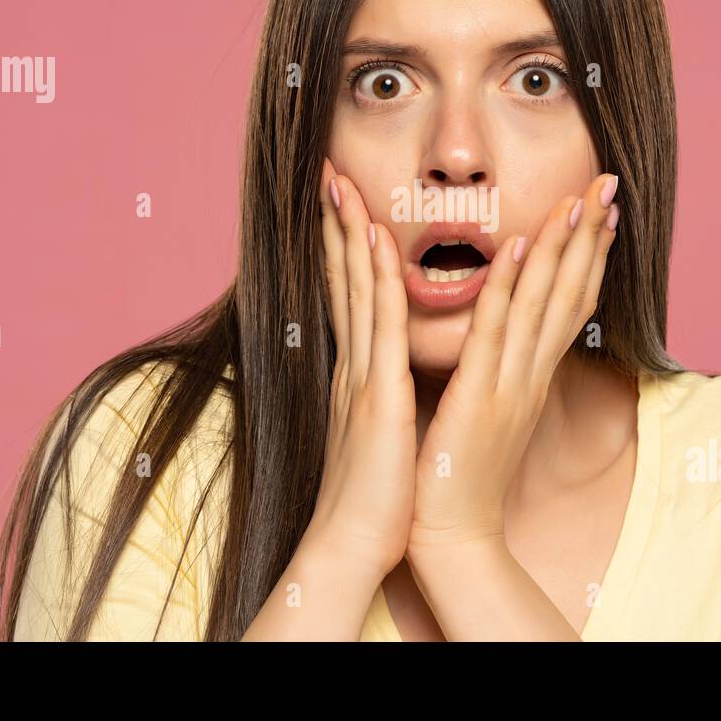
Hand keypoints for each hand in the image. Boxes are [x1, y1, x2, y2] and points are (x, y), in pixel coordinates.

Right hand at [301, 158, 417, 578]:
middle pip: (345, 279)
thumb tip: (390, 380)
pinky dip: (378, 276)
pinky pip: (381, 323)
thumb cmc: (375, 498)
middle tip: (330, 173)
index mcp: (360, 374)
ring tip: (342, 182)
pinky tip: (379, 238)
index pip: (351, 296)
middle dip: (337, 224)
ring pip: (356, 287)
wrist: (352, 547)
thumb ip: (381, 399)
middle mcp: (355, 365)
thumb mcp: (381, 434)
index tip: (343, 206)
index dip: (345, 249)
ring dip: (351, 231)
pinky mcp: (378, 395)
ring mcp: (363, 375)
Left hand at [409, 172, 620, 551]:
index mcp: (530, 376)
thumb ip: (498, 371)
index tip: (601, 209)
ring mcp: (510, 385)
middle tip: (609, 182)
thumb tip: (498, 336)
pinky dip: (511, 286)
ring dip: (561, 247)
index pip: (568, 303)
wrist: (450, 535)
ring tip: (578, 197)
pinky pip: (497, 332)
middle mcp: (531, 375)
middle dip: (591, 236)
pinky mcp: (479, 398)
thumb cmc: (459, 473)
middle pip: (570, 293)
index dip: (587, 254)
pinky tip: (520, 244)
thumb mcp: (487, 412)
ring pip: (543, 304)